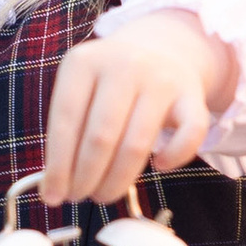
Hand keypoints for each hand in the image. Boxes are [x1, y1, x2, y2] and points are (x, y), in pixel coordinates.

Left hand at [40, 13, 236, 203]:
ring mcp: (160, 79)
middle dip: (86, 177)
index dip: (58, 165)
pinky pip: (189, 135)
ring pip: (137, 144)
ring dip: (117, 180)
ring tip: (104, 194)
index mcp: (84, 62)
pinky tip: (159, 165)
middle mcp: (123, 65)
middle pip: (100, 136)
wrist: (160, 48)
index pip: (65, 120)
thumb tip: (54, 187)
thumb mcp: (81, 90)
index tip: (53, 196)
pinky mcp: (192, 95)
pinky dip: (174, 157)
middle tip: (79, 197)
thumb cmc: (110, 84)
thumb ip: (67, 130)